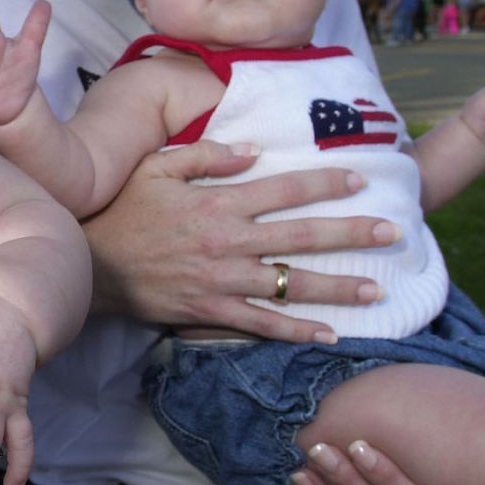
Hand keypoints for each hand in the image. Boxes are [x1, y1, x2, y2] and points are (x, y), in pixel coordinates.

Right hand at [83, 140, 394, 340]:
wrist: (90, 262)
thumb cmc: (123, 209)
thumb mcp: (157, 167)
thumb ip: (207, 155)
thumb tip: (255, 150)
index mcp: (218, 202)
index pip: (284, 189)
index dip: (326, 183)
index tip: (361, 179)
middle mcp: (228, 241)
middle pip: (301, 236)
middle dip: (352, 234)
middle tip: (393, 234)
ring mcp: (221, 280)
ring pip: (290, 283)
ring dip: (337, 287)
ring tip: (376, 289)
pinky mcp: (209, 311)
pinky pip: (260, 324)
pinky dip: (295, 330)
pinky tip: (328, 334)